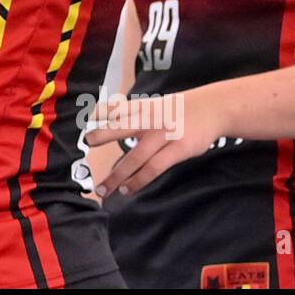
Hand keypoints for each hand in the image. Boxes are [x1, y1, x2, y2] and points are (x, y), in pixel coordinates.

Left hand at [83, 89, 225, 196]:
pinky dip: (138, 180)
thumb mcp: (154, 105)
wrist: (212, 108)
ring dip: (117, 175)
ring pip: (135, 157)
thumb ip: (132, 114)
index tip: (82, 124)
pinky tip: (127, 189)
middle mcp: (150, 119)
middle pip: (120, 127)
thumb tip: (106, 123)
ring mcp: (164, 134)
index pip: (114, 109)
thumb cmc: (177, 110)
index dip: (97, 115)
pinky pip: (153, 168)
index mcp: (142, 107)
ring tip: (104, 189)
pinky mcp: (178, 149)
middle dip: (101, 135)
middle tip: (86, 145)